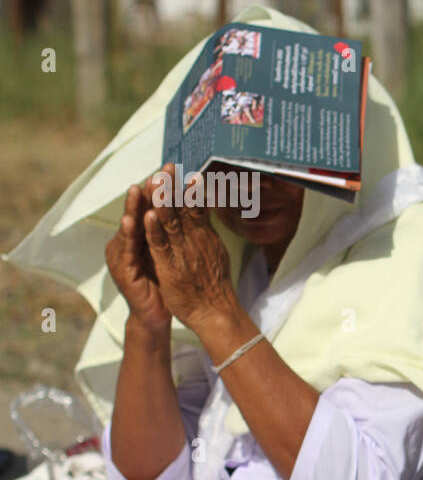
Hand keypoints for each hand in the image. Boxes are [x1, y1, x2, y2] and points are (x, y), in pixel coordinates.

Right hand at [105, 174, 172, 333]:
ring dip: (135, 206)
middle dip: (151, 191)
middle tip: (159, 172)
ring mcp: (124, 252)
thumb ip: (179, 231)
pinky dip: (129, 233)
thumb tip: (194, 207)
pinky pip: (127, 248)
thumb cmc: (169, 282)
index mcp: (145, 234)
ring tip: (139, 188)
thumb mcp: (175, 252)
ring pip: (131, 225)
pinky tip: (131, 219)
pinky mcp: (123, 267)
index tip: (174, 170)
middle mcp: (131, 239)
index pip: (154, 206)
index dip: (164, 189)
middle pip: (143, 210)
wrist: (157, 312)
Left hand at [141, 164, 241, 333]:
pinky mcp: (170, 266)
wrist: (216, 313)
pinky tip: (149, 214)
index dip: (190, 189)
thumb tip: (207, 221)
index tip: (187, 171)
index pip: (197, 207)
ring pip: (170, 221)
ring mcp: (182, 252)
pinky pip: (160, 244)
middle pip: (183, 208)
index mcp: (206, 237)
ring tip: (156, 180)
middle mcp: (196, 240)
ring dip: (162, 200)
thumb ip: (208, 237)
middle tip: (168, 166)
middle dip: (174, 186)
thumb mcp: (217, 255)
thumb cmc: (215, 288)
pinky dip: (154, 229)